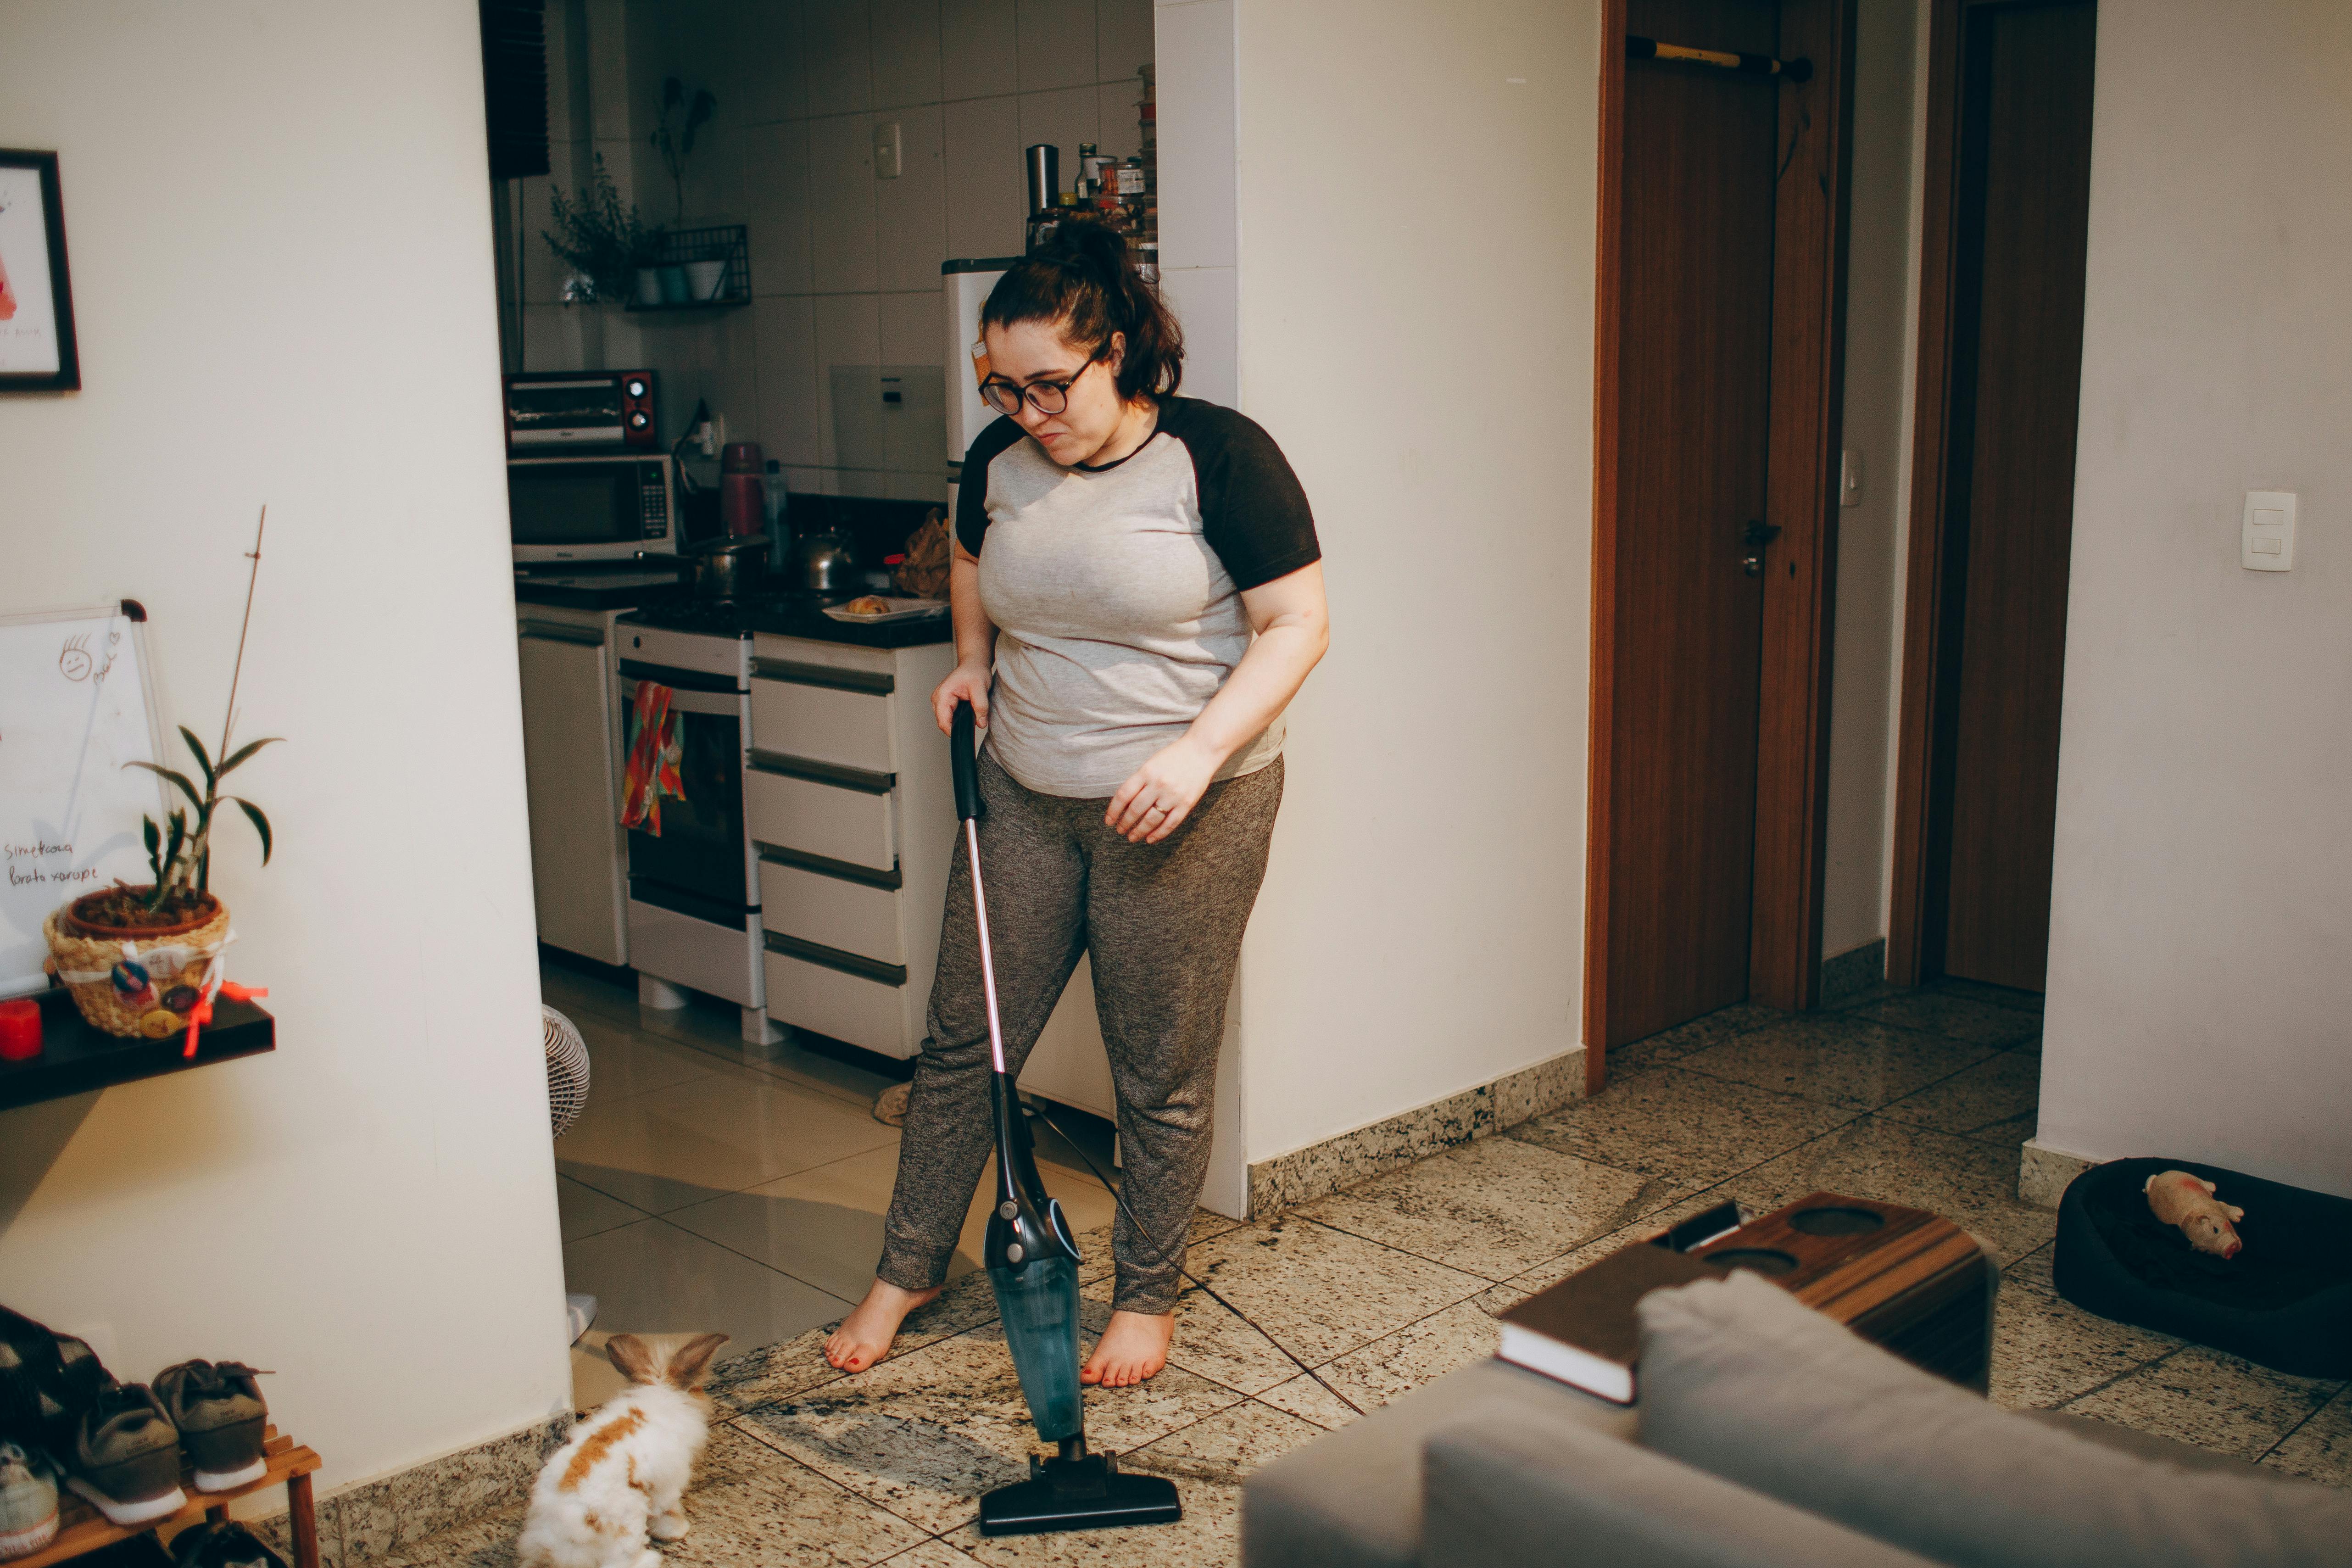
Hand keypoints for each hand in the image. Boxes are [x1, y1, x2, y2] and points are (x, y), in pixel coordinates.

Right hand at [933, 659, 990, 734]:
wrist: (974, 664)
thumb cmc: (974, 671)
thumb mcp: (981, 687)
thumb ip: (981, 706)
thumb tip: (981, 723)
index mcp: (943, 695)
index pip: (943, 722)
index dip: (954, 731)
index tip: (966, 734)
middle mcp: (938, 698)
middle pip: (943, 723)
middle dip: (958, 726)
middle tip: (972, 721)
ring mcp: (940, 701)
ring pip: (946, 721)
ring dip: (958, 722)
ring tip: (970, 715)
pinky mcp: (945, 703)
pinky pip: (949, 716)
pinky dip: (958, 718)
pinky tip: (967, 713)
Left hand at [1106, 735, 1222, 842]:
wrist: (1201, 751)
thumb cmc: (1174, 756)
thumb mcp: (1151, 763)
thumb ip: (1139, 781)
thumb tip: (1124, 803)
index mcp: (1146, 772)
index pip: (1123, 795)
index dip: (1113, 811)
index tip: (1109, 821)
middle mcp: (1158, 784)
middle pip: (1135, 810)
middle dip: (1125, 823)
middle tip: (1120, 830)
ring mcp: (1173, 795)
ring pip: (1151, 820)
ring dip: (1139, 831)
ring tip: (1132, 837)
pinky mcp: (1186, 803)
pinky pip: (1170, 823)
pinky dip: (1158, 834)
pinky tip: (1150, 839)